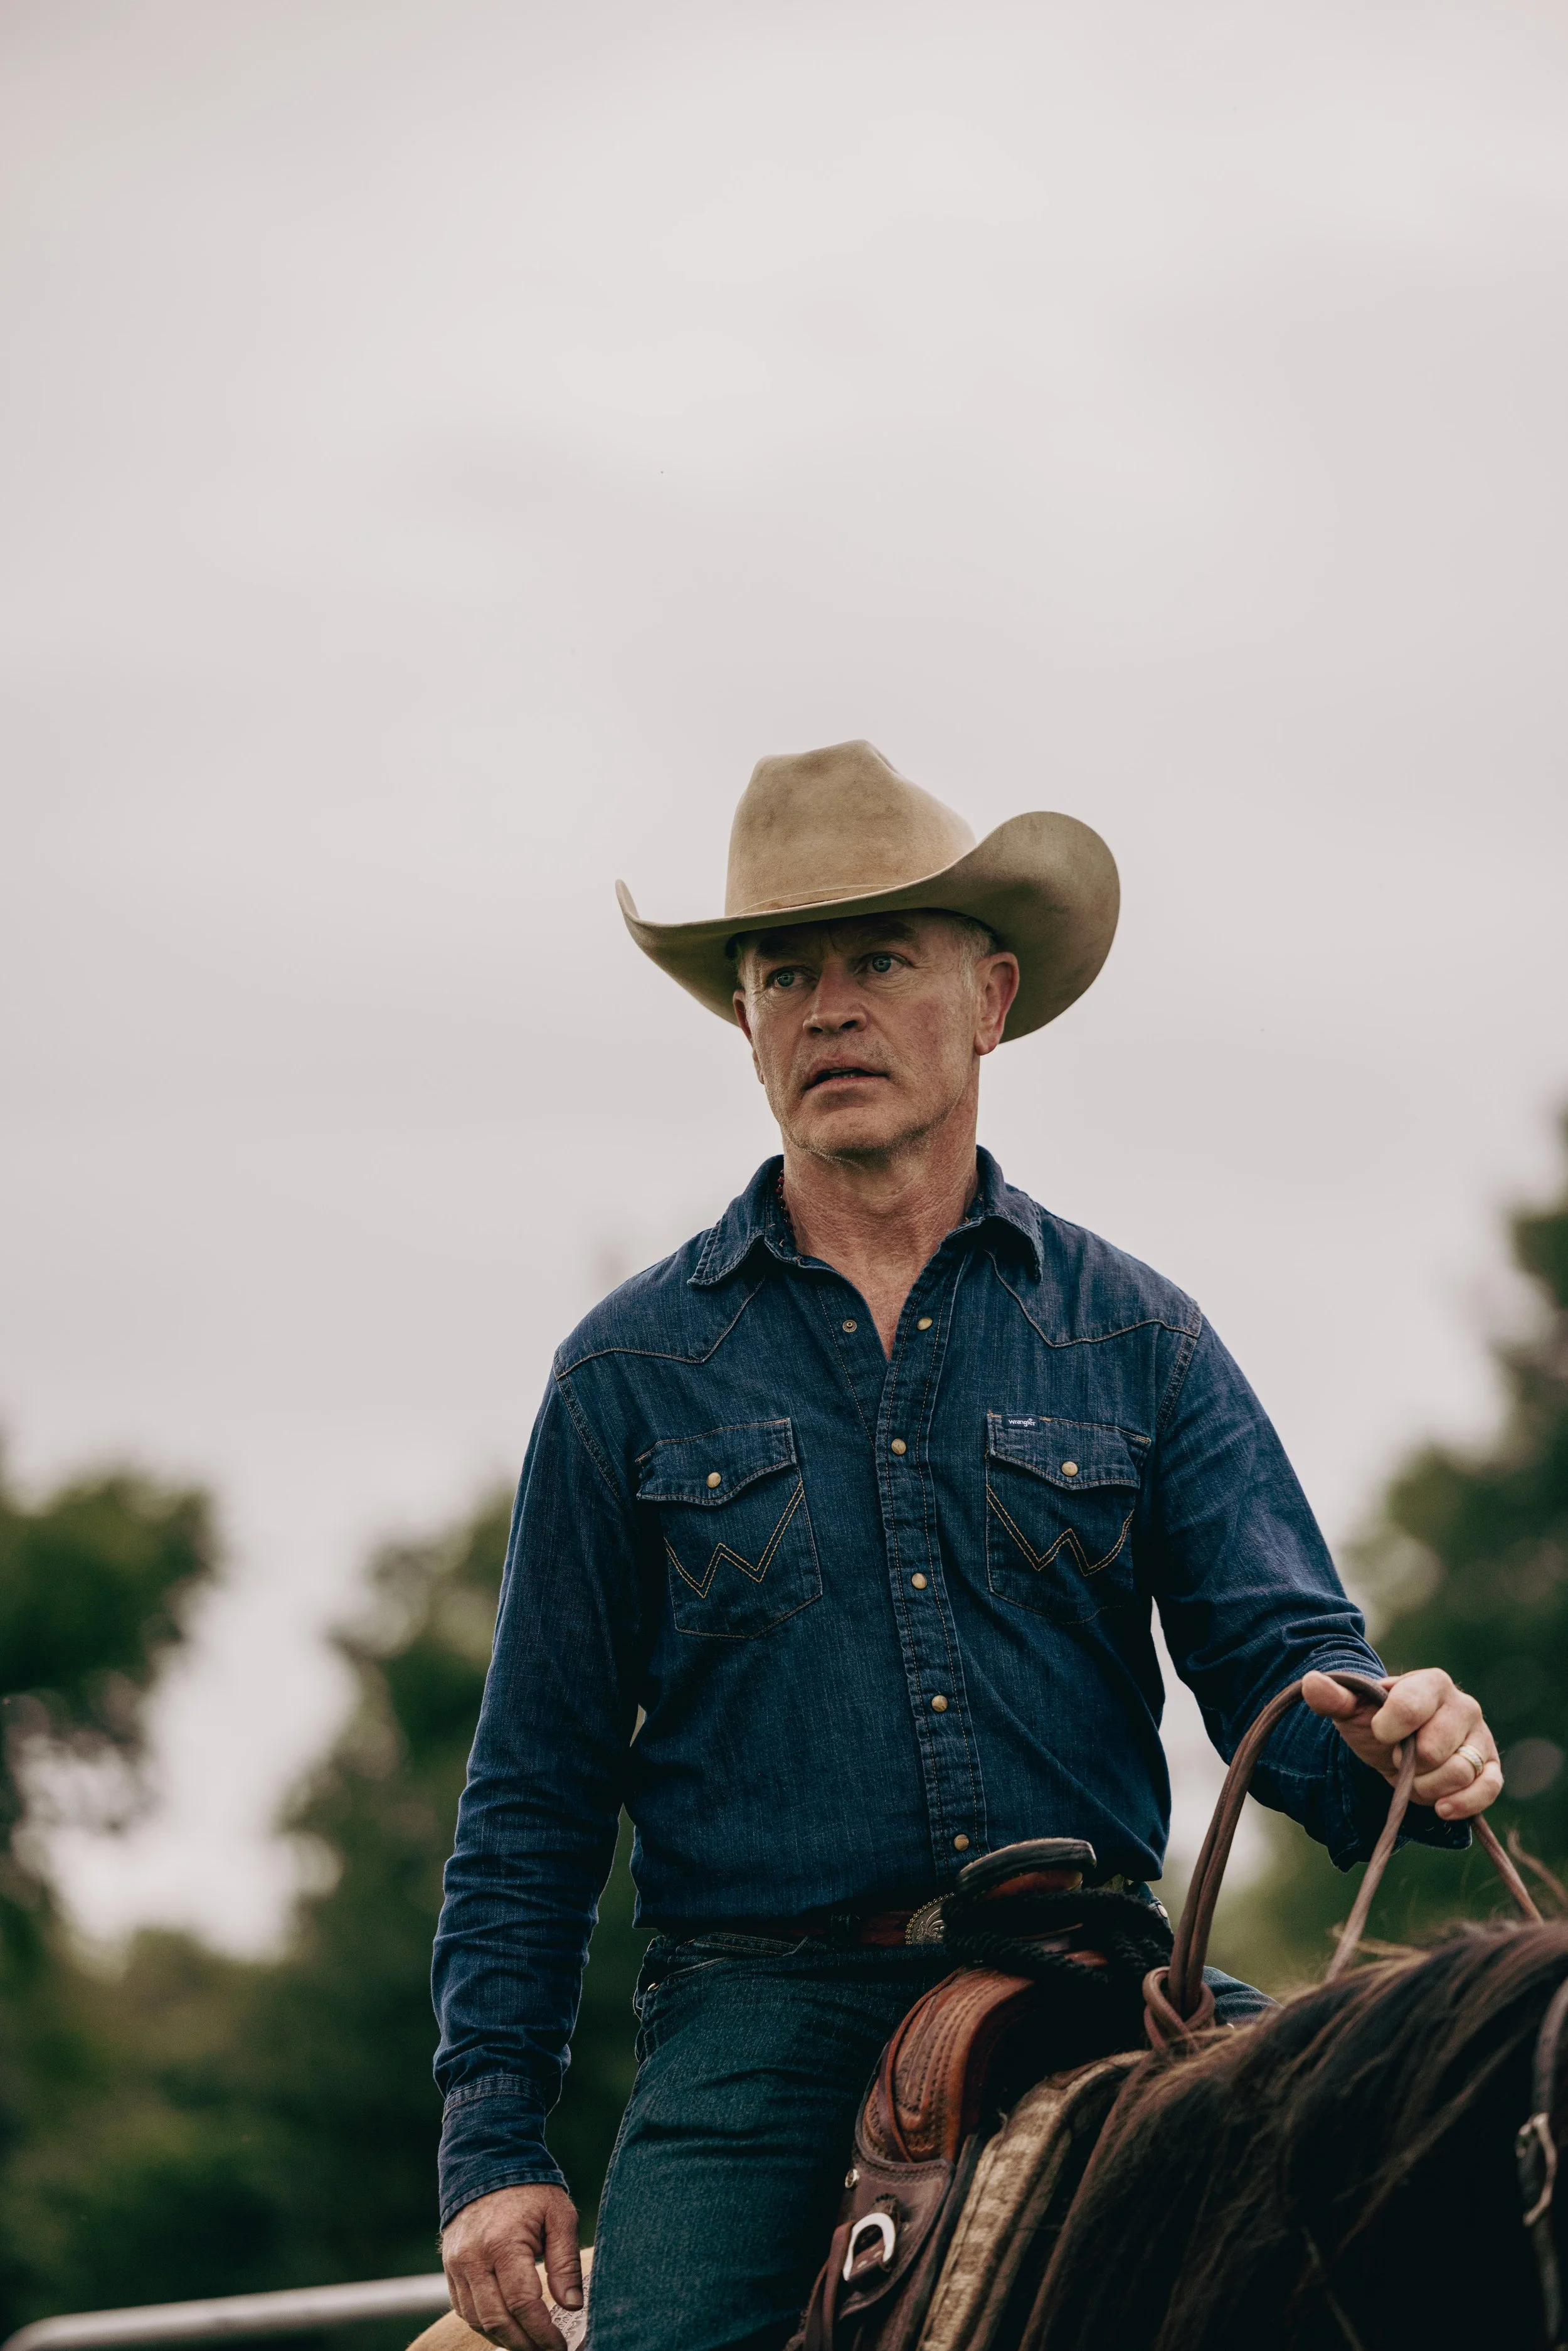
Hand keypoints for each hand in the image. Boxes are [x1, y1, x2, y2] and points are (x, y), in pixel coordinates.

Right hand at [441, 2182, 581, 2350]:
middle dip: (525, 2344)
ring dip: (505, 2340)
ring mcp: (458, 2265)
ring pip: (477, 2320)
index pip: (523, 2303)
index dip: (543, 2332)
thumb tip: (572, 2306)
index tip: (560, 2346)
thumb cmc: (530, 2191)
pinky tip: (508, 2330)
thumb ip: (565, 2261)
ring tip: (531, 2345)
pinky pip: (465, 2310)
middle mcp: (474, 2257)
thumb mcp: (559, 2215)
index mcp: (504, 2242)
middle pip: (497, 2320)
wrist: (487, 2165)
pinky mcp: (450, 2269)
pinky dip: (486, 2326)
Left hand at [1302, 1667, 1501, 1820]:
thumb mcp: (1351, 1710)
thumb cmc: (1375, 1724)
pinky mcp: (1491, 1769)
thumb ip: (1333, 1698)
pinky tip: (1441, 1807)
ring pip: (1459, 1772)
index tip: (1380, 1733)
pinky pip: (1488, 1789)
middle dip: (1407, 1764)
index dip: (1388, 1729)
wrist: (1398, 1748)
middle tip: (1398, 1759)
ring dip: (1427, 1787)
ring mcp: (1481, 1738)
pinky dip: (1463, 1803)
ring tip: (1413, 1780)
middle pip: (1434, 1748)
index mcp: (1430, 1683)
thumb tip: (1312, 1682)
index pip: (1410, 1707)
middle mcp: (1463, 1706)